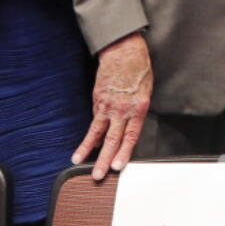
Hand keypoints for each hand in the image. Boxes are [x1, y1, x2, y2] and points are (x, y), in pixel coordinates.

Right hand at [73, 32, 152, 179]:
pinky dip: (89, 133)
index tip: (117, 166)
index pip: (130, 137)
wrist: (124, 50)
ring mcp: (107, 104)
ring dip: (87, 149)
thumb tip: (129, 128)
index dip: (123, 153)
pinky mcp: (98, 98)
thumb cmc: (139, 69)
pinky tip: (85, 145)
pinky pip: (94, 119)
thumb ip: (138, 111)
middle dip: (104, 159)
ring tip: (78, 161)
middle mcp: (122, 109)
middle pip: (112, 139)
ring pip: (96, 132)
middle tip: (98, 175)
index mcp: (138, 108)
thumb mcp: (146, 92)